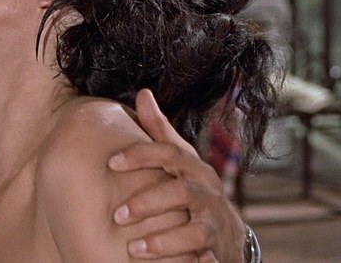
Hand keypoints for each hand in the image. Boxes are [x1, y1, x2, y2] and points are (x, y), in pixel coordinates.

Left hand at [109, 89, 245, 261]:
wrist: (229, 234)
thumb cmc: (195, 189)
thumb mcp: (181, 160)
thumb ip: (159, 130)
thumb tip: (143, 93)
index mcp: (194, 168)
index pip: (170, 153)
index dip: (141, 155)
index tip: (111, 162)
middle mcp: (208, 193)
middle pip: (181, 192)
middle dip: (147, 203)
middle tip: (117, 215)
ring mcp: (215, 223)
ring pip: (194, 231)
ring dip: (162, 240)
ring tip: (133, 249)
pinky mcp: (217, 251)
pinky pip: (207, 259)